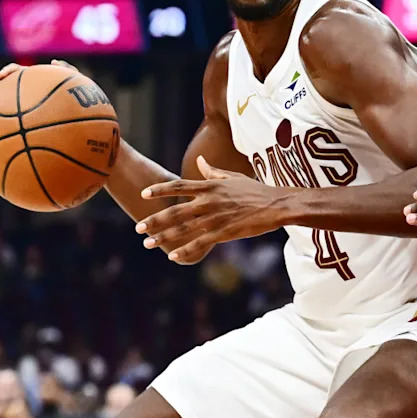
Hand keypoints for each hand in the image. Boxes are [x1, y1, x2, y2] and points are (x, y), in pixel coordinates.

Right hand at [0, 59, 78, 120]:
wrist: (77, 123)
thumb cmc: (77, 104)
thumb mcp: (78, 88)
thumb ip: (69, 73)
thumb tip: (55, 62)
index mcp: (32, 83)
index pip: (16, 72)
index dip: (9, 72)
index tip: (3, 76)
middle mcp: (21, 94)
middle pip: (0, 89)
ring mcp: (17, 109)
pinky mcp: (16, 123)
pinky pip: (2, 128)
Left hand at [136, 156, 288, 264]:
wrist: (276, 205)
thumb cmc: (256, 190)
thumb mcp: (233, 177)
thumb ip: (212, 172)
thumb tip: (200, 161)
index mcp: (211, 187)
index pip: (179, 186)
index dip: (160, 190)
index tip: (144, 194)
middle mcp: (210, 201)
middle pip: (176, 210)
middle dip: (155, 220)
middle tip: (139, 227)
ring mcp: (216, 217)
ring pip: (184, 228)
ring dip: (164, 236)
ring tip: (148, 243)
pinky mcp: (225, 232)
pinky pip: (200, 243)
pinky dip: (185, 250)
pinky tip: (172, 256)